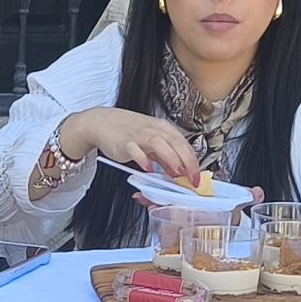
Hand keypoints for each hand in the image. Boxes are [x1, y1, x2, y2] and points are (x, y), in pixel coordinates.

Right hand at [61, 109, 200, 183]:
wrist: (103, 122)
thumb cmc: (128, 131)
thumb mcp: (151, 143)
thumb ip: (165, 157)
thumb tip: (179, 172)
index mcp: (163, 129)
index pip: (184, 144)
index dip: (193, 162)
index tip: (197, 177)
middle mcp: (154, 129)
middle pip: (177, 143)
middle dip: (187, 162)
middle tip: (192, 179)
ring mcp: (139, 135)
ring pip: (160, 143)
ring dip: (171, 159)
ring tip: (177, 174)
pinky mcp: (124, 142)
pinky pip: (136, 149)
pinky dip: (143, 159)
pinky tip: (148, 169)